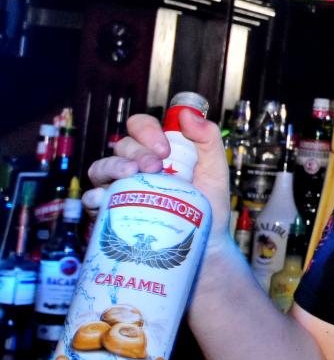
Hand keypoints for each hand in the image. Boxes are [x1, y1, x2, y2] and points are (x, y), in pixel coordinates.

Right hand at [85, 111, 232, 258]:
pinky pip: (91, 199)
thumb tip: (188, 114)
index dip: (147, 130)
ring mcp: (121, 188)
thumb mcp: (215, 169)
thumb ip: (208, 139)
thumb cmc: (209, 206)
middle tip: (155, 166)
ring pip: (102, 167)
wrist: (205, 244)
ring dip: (114, 166)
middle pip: (123, 146)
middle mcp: (135, 166)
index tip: (164, 149)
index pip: (140, 127)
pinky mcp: (112, 212)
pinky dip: (94, 196)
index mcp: (157, 151)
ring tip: (131, 174)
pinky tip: (104, 198)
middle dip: (137, 151)